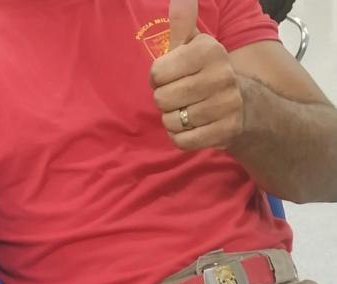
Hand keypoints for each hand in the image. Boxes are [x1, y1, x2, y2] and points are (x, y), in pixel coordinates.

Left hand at [151, 0, 244, 150]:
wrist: (246, 104)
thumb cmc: (206, 72)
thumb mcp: (194, 45)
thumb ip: (182, 22)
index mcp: (209, 51)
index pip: (157, 73)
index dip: (158, 78)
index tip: (172, 75)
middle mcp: (222, 76)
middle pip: (162, 99)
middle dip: (165, 100)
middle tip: (181, 96)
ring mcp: (226, 105)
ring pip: (171, 121)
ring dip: (174, 119)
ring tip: (189, 110)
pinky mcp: (226, 131)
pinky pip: (182, 141)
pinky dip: (181, 137)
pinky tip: (194, 127)